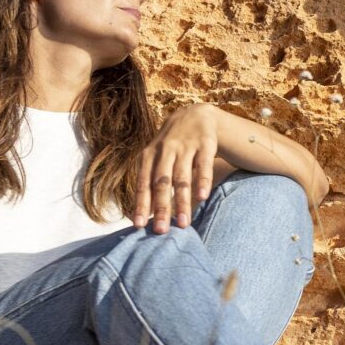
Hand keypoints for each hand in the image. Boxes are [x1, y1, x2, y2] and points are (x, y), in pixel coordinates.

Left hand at [134, 104, 229, 233]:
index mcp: (149, 155)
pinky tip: (202, 197)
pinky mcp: (205, 144)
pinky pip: (204, 166)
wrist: (196, 114)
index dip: (141, 205)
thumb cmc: (173, 145)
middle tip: (161, 231)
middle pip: (161, 183)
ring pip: (182, 178)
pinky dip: (203, 182)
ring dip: (182, 202)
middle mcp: (165, 150)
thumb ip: (152, 184)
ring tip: (183, 223)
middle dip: (161, 208)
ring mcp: (185, 146)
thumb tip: (146, 215)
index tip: (139, 226)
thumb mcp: (157, 158)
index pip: (143, 184)